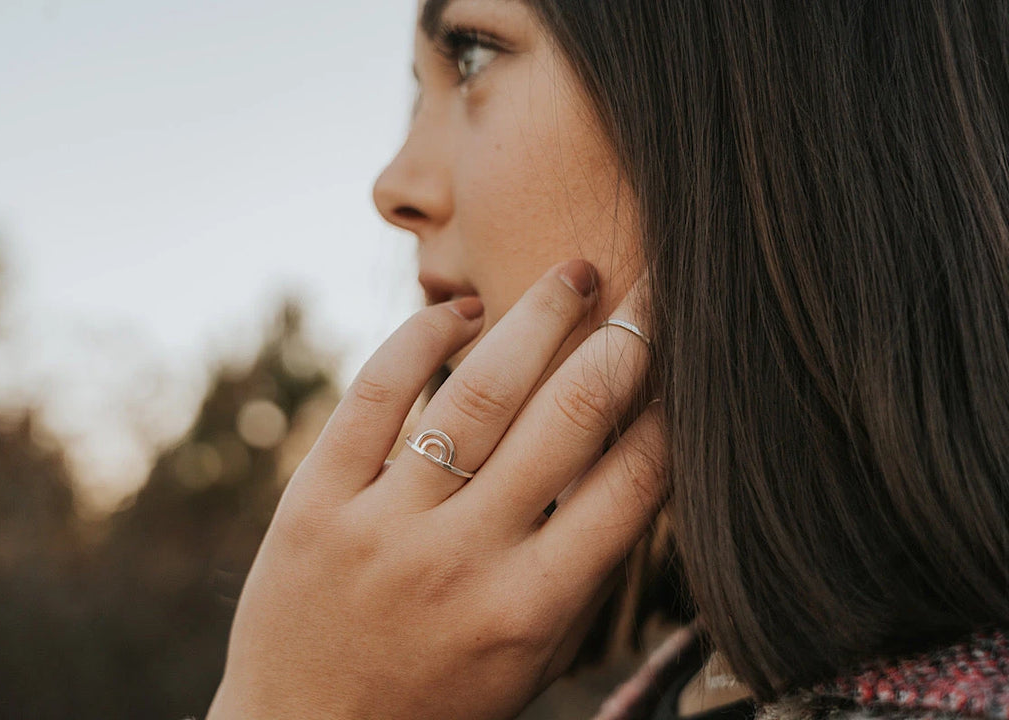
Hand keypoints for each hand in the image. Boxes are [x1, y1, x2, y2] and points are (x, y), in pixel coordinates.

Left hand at [207, 260, 668, 719]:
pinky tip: (459, 312)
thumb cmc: (435, 703)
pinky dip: (420, 338)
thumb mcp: (527, 658)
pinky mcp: (315, 500)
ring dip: (536, 320)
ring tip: (574, 274)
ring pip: (476, 393)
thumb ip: (575, 569)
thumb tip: (630, 464)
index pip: (631, 486)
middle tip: (655, 289)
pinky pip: (375, 395)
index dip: (673, 411)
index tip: (693, 361)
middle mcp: (464, 561)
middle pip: (567, 421)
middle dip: (625, 341)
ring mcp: (384, 526)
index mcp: (532, 609)